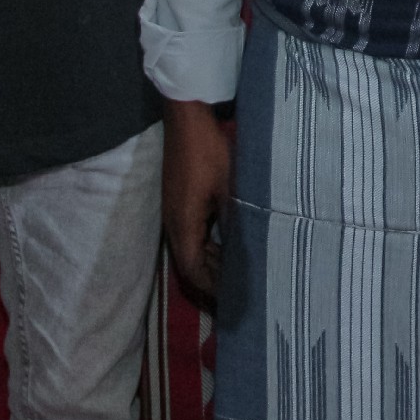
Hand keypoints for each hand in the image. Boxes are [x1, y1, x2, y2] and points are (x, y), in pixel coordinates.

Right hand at [164, 100, 231, 307]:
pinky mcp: (179, 201)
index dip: (210, 288)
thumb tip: (245, 250)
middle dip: (211, 280)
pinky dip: (207, 245)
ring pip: (191, 249)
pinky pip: (192, 233)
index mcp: (183, 224)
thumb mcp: (230, 188)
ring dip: (210, 262)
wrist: (187, 119)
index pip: (192, 270)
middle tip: (237, 293)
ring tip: (236, 274)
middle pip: (189, 264)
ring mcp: (174, 211)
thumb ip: (235, 220)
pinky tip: (227, 246)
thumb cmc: (210, 152)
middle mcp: (174, 223)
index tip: (231, 299)